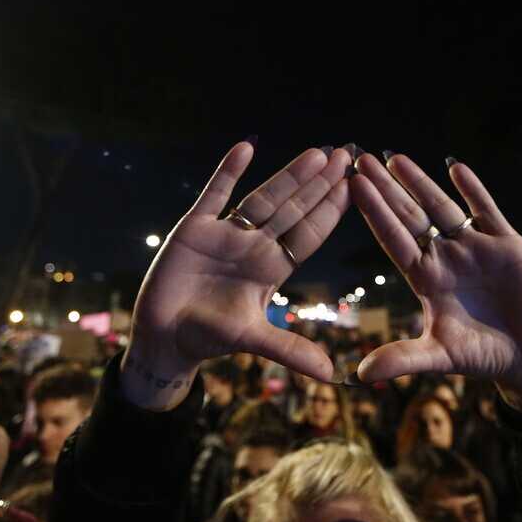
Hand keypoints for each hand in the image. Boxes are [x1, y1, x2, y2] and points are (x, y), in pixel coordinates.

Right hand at [122, 142, 352, 409]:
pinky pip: (214, 194)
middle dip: (320, 184)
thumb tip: (330, 374)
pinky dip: (227, 171)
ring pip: (263, 197)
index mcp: (272, 268)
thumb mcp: (253, 339)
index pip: (309, 234)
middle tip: (348, 154)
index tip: (356, 187)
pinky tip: (246, 147)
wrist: (164, 337)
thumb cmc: (209, 338)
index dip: (332, 211)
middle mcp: (253, 246)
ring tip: (316, 153)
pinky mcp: (194, 228)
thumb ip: (289, 350)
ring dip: (288, 175)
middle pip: (294, 209)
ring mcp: (225, 233)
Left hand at [349, 153, 521, 416]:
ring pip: (442, 207)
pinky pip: (487, 211)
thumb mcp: (438, 357)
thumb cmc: (481, 357)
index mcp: (425, 278)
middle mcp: (445, 257)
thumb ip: (402, 359)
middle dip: (387, 189)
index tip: (352, 186)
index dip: (374, 212)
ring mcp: (475, 248)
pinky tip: (455, 167)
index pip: (393, 238)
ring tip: (396, 158)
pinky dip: (473, 190)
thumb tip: (360, 375)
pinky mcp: (507, 245)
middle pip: (410, 216)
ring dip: (420, 183)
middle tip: (361, 159)